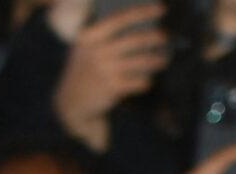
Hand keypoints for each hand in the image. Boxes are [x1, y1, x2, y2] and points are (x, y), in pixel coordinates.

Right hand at [53, 1, 169, 148]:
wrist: (69, 103)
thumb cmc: (83, 68)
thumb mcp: (85, 45)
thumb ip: (104, 30)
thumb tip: (139, 17)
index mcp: (90, 36)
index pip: (121, 18)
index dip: (143, 12)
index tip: (162, 9)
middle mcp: (97, 51)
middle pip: (134, 39)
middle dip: (154, 37)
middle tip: (165, 36)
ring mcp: (105, 70)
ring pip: (140, 61)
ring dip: (156, 60)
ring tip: (165, 60)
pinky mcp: (111, 89)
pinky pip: (136, 81)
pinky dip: (145, 81)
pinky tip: (149, 81)